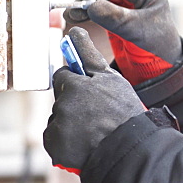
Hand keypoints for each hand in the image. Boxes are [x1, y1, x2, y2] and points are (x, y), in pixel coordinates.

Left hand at [44, 27, 146, 173]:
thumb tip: (73, 31)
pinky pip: (55, 136)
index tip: (90, 93)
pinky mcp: (53, 144)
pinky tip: (84, 143)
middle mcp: (63, 104)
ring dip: (71, 122)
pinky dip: (66, 140)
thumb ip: (89, 56)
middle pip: (61, 98)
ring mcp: (58, 125)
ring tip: (94, 131)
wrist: (129, 152)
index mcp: (76, 85)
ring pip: (59, 117)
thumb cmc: (124, 113)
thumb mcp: (111, 80)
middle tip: (97, 115)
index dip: (77, 84)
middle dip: (74, 104)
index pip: (63, 76)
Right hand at [64, 0, 181, 84]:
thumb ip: (117, 18)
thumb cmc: (158, 45)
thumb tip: (91, 6)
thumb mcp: (138, 29)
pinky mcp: (114, 20)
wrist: (162, 65)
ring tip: (70, 14)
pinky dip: (86, 15)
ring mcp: (123, 8)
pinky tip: (74, 18)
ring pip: (100, 2)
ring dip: (84, 7)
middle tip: (74, 5)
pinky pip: (98, 14)